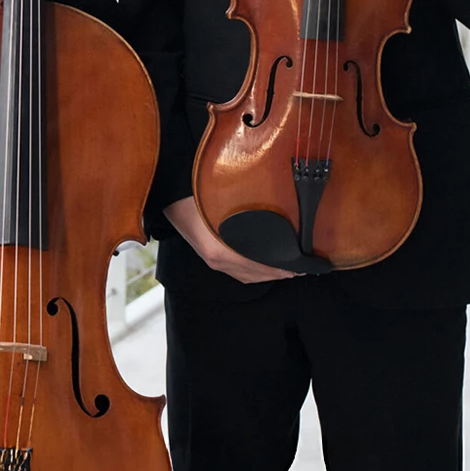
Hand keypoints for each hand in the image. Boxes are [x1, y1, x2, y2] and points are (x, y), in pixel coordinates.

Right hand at [163, 196, 294, 285]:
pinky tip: (264, 267)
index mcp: (219, 250)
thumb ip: (248, 212)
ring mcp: (213, 260)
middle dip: (278, 273)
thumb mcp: (222, 202)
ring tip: (287, 270)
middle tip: (300, 269)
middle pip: (255, 274)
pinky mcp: (210, 256)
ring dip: (267, 274)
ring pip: (247, 275)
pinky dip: (254, 273)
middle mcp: (217, 259)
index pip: (259, 266)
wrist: (169, 195)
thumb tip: (278, 212)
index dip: (281, 267)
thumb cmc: (195, 195)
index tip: (300, 266)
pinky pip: (237, 272)